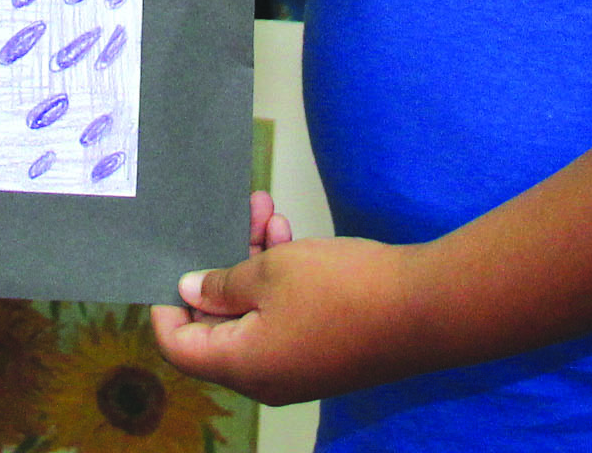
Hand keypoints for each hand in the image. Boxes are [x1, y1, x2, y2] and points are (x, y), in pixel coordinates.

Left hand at [151, 234, 430, 407]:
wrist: (425, 309)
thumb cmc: (343, 290)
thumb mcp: (270, 271)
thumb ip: (222, 283)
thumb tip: (192, 291)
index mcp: (241, 365)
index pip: (177, 346)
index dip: (166, 303)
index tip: (171, 261)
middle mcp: (265, 377)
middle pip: (218, 324)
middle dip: (220, 264)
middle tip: (233, 218)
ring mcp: (297, 368)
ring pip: (254, 313)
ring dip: (254, 262)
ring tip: (267, 214)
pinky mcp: (324, 352)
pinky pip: (284, 317)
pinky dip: (280, 279)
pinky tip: (291, 236)